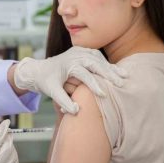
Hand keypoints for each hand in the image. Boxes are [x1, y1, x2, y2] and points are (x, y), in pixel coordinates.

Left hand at [13, 47, 127, 113]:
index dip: (94, 84)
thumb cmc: (46, 82)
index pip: (84, 74)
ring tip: (124, 76)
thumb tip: (76, 111)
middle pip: (95, 63)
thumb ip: (63, 101)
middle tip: (121, 84)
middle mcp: (74, 55)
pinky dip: (106, 63)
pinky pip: (97, 56)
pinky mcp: (82, 52)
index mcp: (68, 64)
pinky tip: (115, 71)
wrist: (39, 69)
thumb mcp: (52, 92)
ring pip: (98, 58)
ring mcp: (79, 51)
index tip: (103, 95)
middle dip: (109, 73)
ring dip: (111, 67)